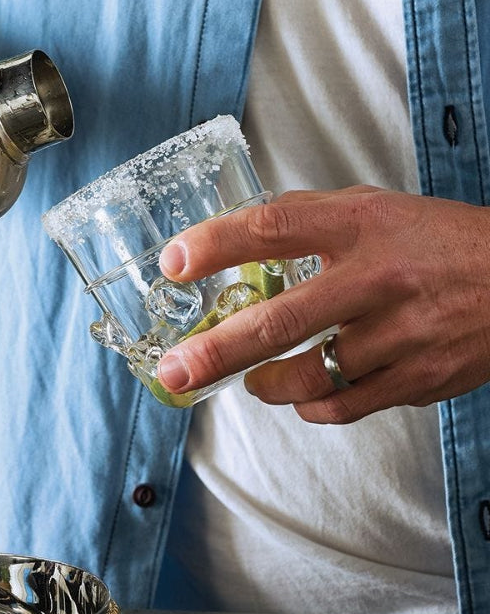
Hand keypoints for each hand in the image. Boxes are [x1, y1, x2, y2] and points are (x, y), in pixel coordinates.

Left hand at [154, 186, 489, 422]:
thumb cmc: (440, 240)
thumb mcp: (375, 208)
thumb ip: (307, 218)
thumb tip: (237, 233)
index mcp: (361, 225)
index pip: (272, 228)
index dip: (215, 245)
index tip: (173, 264)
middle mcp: (378, 278)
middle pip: (282, 319)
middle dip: (218, 350)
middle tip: (175, 369)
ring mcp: (403, 334)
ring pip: (311, 375)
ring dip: (266, 384)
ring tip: (249, 380)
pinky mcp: (422, 378)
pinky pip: (348, 405)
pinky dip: (313, 406)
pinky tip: (301, 395)